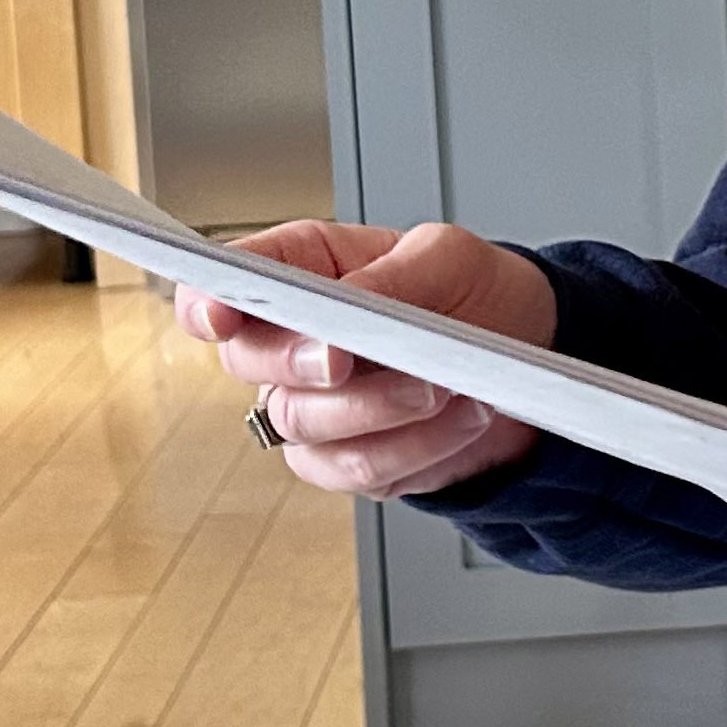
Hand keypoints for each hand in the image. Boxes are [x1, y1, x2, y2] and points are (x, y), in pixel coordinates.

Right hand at [182, 221, 557, 501]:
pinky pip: (358, 469)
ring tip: (441, 388)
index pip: (223, 285)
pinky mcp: (348, 461)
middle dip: (297, 362)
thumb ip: (391, 276)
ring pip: (302, 424)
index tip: (220, 315)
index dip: (205, 301)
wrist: (522, 352)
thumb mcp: (446, 256)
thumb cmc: (470, 291)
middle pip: (247, 361)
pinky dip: (415, 448)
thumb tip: (348, 302)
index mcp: (301, 272)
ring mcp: (313, 407)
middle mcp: (291, 342)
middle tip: (346, 358)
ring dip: (376, 409)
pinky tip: (460, 419)